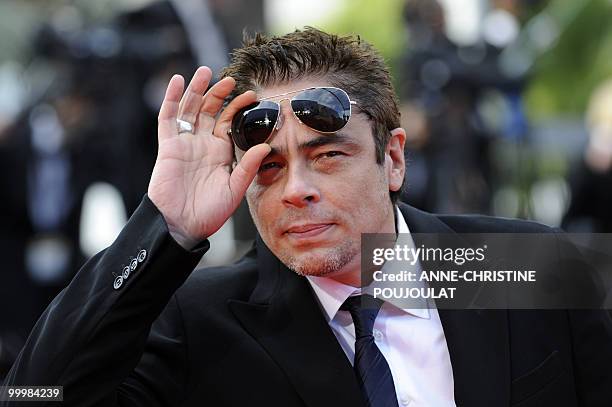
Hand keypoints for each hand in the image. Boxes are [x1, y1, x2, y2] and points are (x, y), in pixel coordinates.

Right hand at [147, 66, 270, 246]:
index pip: (229, 123)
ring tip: (205, 72)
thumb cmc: (209, 212)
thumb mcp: (235, 189)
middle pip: (210, 111)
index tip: (252, 95)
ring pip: (190, 109)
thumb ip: (248, 167)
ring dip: (197, 90)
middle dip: (218, 94)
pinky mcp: (168, 146)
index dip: (238, 108)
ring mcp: (184, 143)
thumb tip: (266, 146)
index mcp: (220, 153)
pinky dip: (171, 99)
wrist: (182, 225)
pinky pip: (168, 118)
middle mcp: (202, 144)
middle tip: (231, 79)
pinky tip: (178, 82)